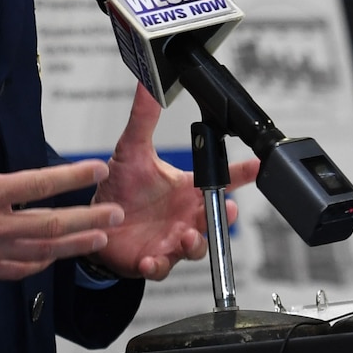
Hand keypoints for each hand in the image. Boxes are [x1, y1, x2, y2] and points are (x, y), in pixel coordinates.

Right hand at [0, 76, 122, 279]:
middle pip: (51, 225)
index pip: (39, 185)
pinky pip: (17, 270)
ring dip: (73, 246)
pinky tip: (54, 258)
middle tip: (115, 215)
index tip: (97, 169)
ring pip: (40, 252)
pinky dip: (41, 264)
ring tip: (100, 239)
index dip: (72, 176)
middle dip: (88, 219)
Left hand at [84, 86, 260, 281]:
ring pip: (196, 246)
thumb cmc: (120, 188)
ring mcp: (172, 240)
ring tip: (187, 237)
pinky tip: (150, 260)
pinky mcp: (153, 259)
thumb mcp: (131, 151)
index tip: (258, 164)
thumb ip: (143, 120)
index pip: (221, 180)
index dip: (242, 173)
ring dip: (196, 243)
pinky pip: (161, 267)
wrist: (95, 221)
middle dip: (226, 216)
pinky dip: (158, 265)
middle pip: (217, 218)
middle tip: (228, 210)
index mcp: (185, 190)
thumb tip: (146, 85)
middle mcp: (184, 216)